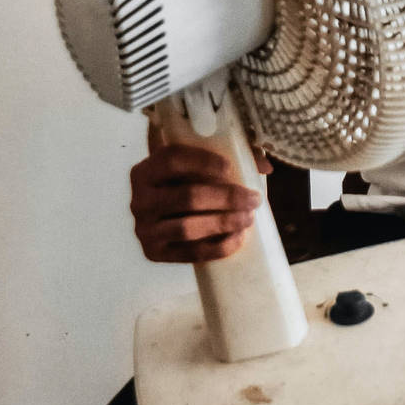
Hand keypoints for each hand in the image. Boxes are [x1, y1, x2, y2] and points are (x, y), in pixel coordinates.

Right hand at [129, 123, 270, 264]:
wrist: (162, 212)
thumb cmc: (184, 179)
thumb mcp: (195, 159)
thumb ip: (229, 151)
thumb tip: (266, 165)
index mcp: (146, 169)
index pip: (173, 160)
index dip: (203, 162)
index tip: (231, 167)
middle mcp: (139, 200)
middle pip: (187, 196)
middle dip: (226, 198)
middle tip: (253, 199)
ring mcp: (144, 229)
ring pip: (188, 227)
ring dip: (223, 223)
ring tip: (248, 218)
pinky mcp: (154, 253)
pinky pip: (190, 253)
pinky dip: (218, 247)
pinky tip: (238, 238)